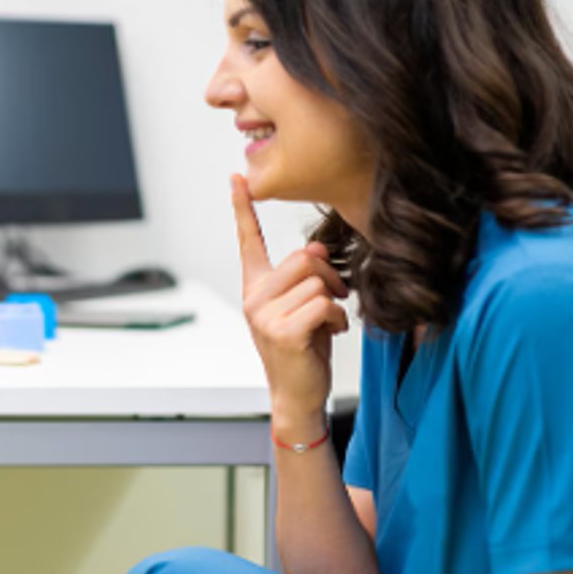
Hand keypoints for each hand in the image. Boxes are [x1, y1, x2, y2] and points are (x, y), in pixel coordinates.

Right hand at [232, 175, 349, 422]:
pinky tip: (329, 333)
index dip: (242, 208)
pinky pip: (322, 304)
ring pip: (316, 282)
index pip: (248, 241)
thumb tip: (317, 250)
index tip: (236, 179)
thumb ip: (307, 276)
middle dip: (329, 276)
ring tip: (327, 324)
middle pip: (303, 258)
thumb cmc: (304, 350)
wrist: (297, 394)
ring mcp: (264, 315)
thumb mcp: (304, 306)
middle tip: (333, 298)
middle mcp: (254, 298)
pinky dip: (336, 318)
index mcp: (256, 287)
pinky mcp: (282, 331)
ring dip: (334, 303)